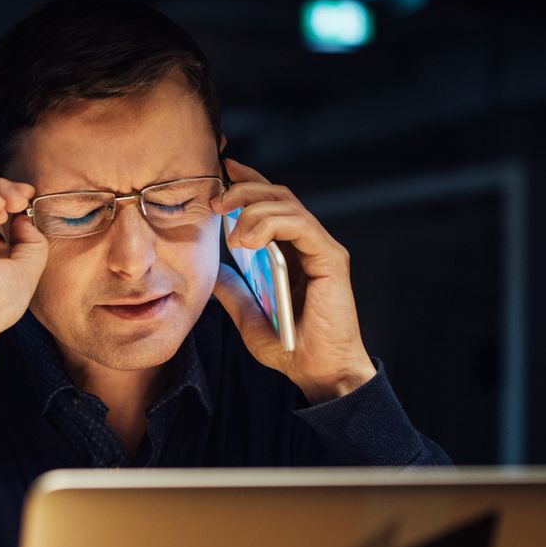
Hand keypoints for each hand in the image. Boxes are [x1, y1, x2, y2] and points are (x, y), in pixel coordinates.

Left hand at [211, 157, 376, 403]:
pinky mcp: (330, 258)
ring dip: (251, 206)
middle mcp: (309, 244)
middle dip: (243, 189)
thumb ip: (235, 291)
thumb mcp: (250, 316)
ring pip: (287, 204)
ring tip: (226, 225)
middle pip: (278, 195)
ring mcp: (321, 248)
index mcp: (292, 252)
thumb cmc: (291, 348)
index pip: (271, 204)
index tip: (221, 172)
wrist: (319, 373)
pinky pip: (300, 224)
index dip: (248, 182)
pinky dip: (269, 223)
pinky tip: (245, 240)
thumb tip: (215, 273)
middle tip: (214, 199)